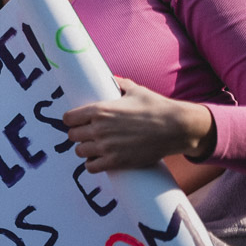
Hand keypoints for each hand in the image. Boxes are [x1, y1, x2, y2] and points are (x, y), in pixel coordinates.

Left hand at [63, 77, 213, 171]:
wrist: (176, 128)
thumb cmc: (156, 107)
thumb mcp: (136, 90)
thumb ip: (119, 84)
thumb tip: (111, 79)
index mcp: (101, 109)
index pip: (69, 118)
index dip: (72, 120)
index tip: (77, 121)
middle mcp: (99, 128)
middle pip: (72, 136)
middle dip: (79, 134)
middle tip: (89, 134)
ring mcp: (106, 147)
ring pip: (80, 152)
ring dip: (86, 149)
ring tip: (95, 147)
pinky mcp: (116, 162)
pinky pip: (91, 167)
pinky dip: (93, 164)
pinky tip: (99, 160)